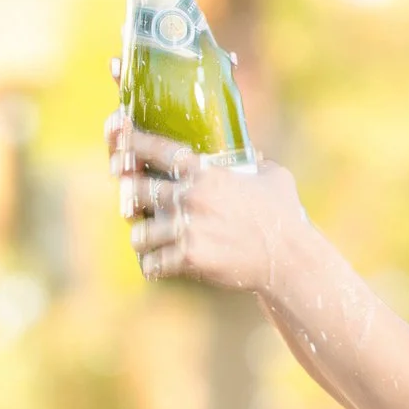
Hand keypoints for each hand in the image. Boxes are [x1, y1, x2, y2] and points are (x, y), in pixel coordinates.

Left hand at [108, 114, 307, 293]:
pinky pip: (152, 264)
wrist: (289, 258)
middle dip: (131, 200)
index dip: (132, 143)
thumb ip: (257, 162)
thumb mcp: (274, 177)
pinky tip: (161, 266)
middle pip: (134, 191)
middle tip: (134, 206)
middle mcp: (191, 197)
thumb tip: (253, 153)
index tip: (119, 142)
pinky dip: (155, 267)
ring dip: (143, 238)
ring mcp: (188, 229)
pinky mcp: (189, 259)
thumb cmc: (285, 216)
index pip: (156, 150)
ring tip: (151, 242)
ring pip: (138, 233)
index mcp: (206, 172)